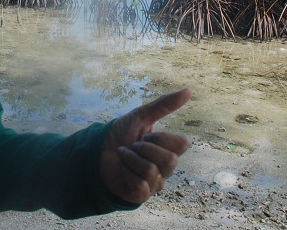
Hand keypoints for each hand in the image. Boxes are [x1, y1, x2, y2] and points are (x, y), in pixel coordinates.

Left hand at [99, 87, 191, 203]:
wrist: (97, 150)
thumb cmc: (122, 134)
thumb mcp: (141, 116)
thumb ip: (165, 105)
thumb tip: (189, 90)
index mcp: (169, 149)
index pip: (183, 144)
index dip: (162, 138)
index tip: (147, 134)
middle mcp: (165, 168)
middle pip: (170, 160)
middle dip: (145, 148)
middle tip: (134, 145)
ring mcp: (154, 183)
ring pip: (152, 171)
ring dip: (131, 159)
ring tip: (124, 155)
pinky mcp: (141, 196)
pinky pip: (140, 184)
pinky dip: (126, 172)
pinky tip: (122, 170)